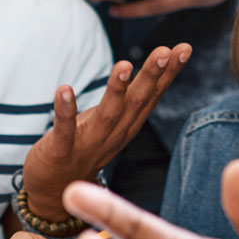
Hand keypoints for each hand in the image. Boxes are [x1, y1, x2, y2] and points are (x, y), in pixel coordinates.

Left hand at [22, 43, 192, 220]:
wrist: (55, 191)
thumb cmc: (85, 144)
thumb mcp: (114, 119)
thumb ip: (132, 96)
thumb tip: (159, 64)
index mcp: (128, 124)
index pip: (153, 95)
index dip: (169, 72)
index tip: (184, 48)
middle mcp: (114, 134)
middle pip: (137, 102)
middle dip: (151, 76)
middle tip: (165, 51)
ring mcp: (89, 143)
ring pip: (108, 115)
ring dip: (116, 89)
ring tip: (124, 64)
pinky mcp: (61, 150)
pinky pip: (64, 129)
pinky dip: (65, 110)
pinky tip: (64, 89)